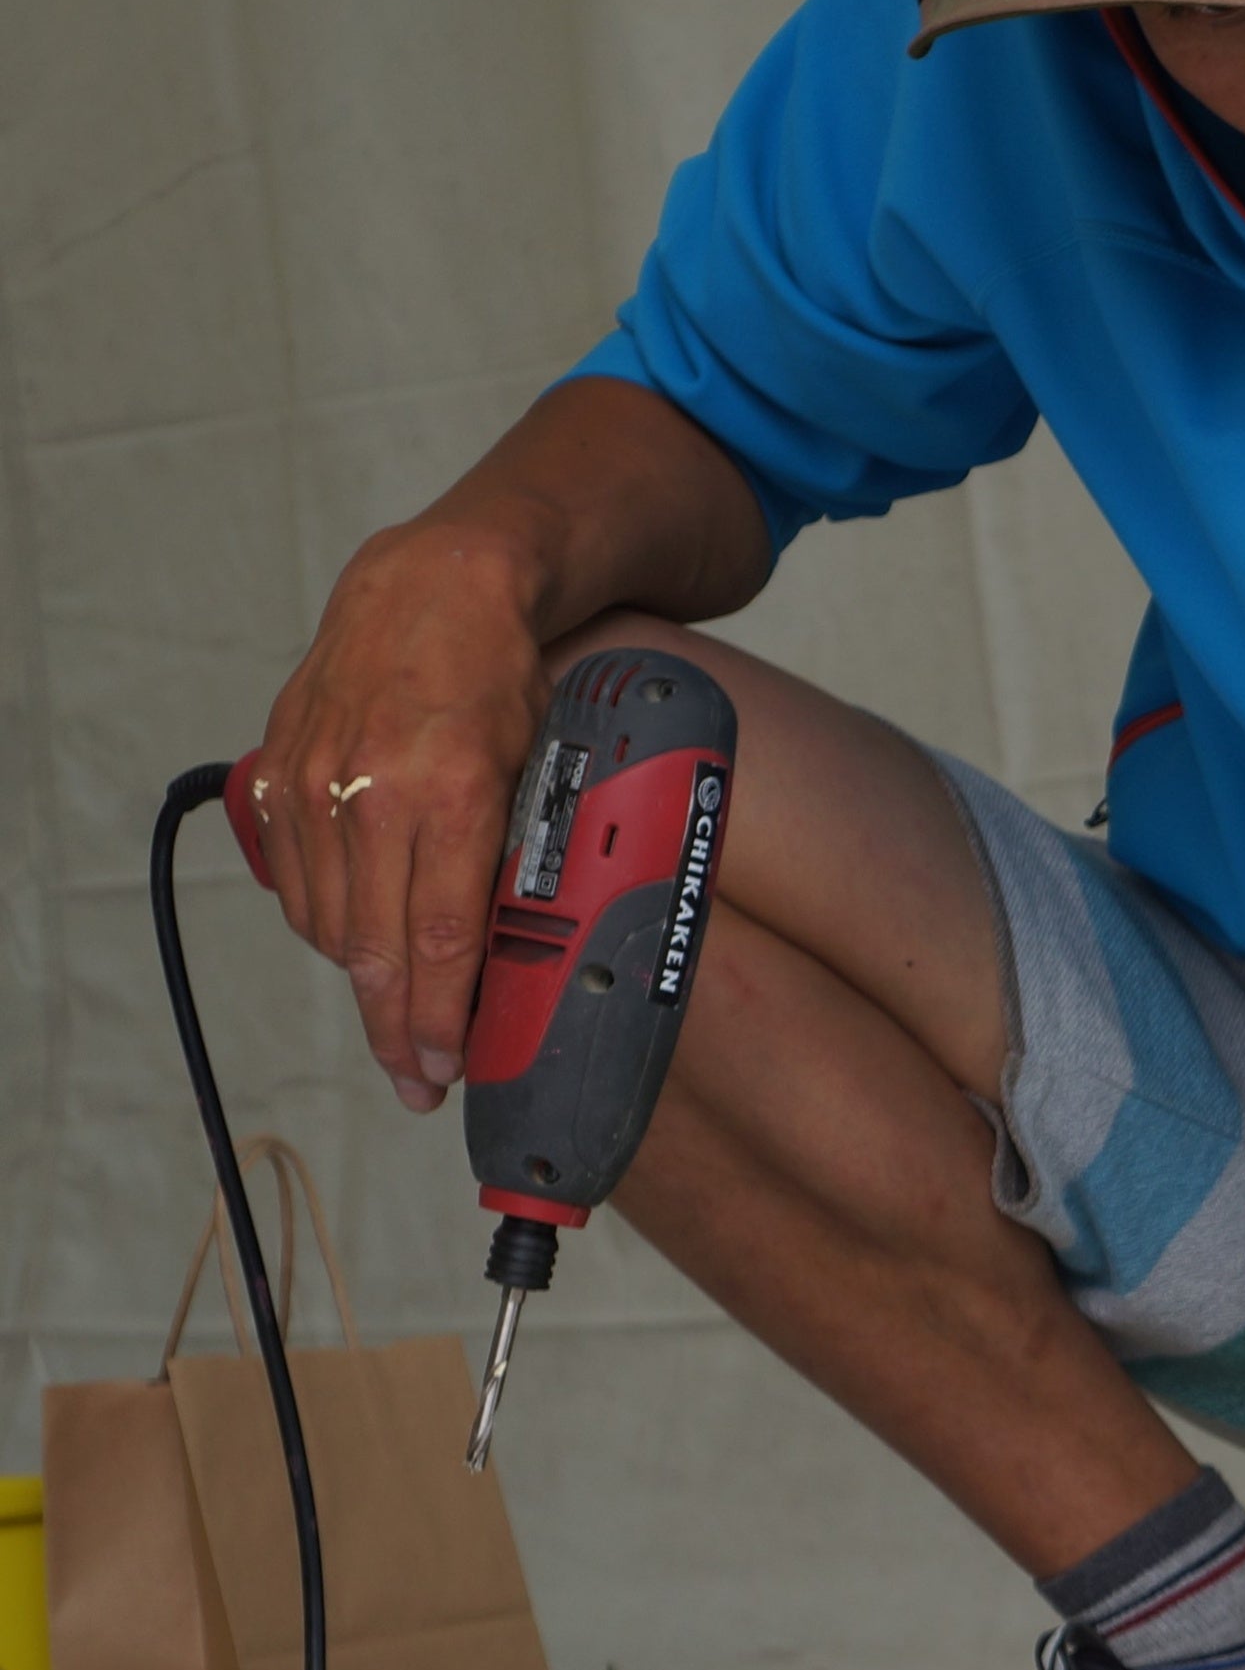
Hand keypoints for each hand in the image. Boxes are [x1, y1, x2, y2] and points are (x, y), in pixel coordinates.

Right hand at [248, 516, 557, 1109]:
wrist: (432, 585)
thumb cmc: (504, 676)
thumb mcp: (539, 764)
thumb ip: (513, 849)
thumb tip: (509, 947)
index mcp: (452, 794)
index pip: (440, 939)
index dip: (440, 1019)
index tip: (446, 1070)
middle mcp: (375, 792)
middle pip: (377, 949)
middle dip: (398, 1030)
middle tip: (417, 1083)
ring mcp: (318, 781)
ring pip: (328, 923)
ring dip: (362, 985)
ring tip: (396, 1022)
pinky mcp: (279, 772)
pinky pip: (292, 878)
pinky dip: (323, 925)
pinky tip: (354, 946)